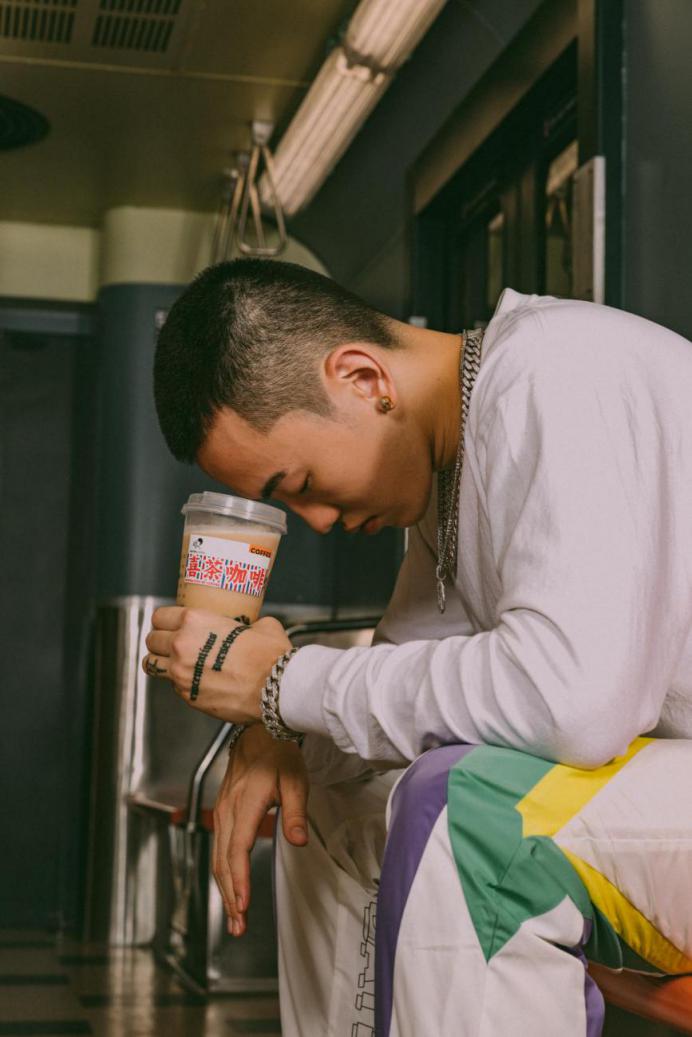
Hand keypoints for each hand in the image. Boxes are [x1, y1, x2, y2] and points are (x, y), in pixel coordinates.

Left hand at [142, 607, 291, 722]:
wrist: (275, 688)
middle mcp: (181, 645)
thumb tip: (251, 628)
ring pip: (151, 664)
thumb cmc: (270, 656)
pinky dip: (180, 683)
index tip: (169, 624)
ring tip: (170, 663)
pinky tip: (196, 680)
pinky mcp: (187, 695)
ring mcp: (181, 673)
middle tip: (170, 643)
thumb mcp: (261, 625)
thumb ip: (246, 624)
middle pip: (151, 640)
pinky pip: (173, 686)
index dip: (165, 621)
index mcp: (194, 621)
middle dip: (159, 641)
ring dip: (160, 662)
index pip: (160, 617)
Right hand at [214, 723, 308, 936]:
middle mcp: (227, 809)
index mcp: (245, 804)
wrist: (259, 729)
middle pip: (223, 861)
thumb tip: (298, 842)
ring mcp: (221, 810)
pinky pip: (218, 846)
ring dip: (225, 888)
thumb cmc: (280, 753)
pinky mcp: (222, 810)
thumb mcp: (295, 780)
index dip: (239, 880)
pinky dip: (222, 871)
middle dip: (230, 896)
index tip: (244, 906)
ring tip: (235, 916)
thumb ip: (295, 813)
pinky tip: (230, 886)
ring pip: (217, 856)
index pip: (238, 850)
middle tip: (238, 926)